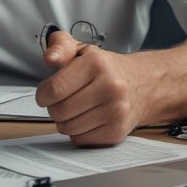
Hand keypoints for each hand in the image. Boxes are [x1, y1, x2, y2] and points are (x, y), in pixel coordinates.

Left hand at [35, 30, 147, 145]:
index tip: (45, 93)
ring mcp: (115, 111)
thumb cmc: (107, 68)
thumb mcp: (82, 49)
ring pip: (68, 128)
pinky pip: (81, 139)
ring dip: (64, 121)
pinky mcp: (117, 131)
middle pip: (60, 110)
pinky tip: (85, 118)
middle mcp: (109, 87)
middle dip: (53, 107)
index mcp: (96, 64)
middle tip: (60, 100)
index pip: (55, 88)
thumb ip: (60, 47)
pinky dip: (77, 131)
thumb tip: (49, 58)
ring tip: (74, 108)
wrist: (144, 83)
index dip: (43, 94)